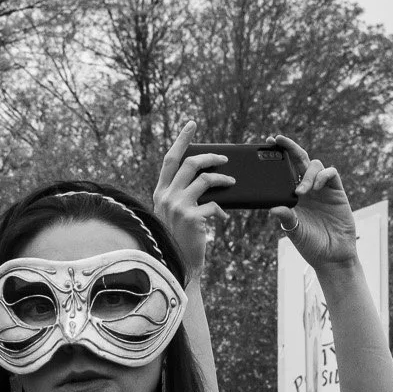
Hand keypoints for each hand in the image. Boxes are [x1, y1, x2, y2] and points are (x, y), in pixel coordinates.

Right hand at [151, 122, 232, 278]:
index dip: (182, 140)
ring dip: (223, 178)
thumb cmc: (178, 240)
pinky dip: (223, 209)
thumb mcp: (176, 214)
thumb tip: (207, 178)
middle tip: (225, 159)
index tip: (191, 125)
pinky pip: (214, 204)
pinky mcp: (192, 217)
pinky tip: (224, 217)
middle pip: (191, 163)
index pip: (170, 159)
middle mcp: (166, 196)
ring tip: (232, 182)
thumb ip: (183, 196)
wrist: (177, 267)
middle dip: (211, 156)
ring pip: (205, 178)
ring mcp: (177, 206)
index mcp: (160, 193)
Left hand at [266, 135, 358, 268]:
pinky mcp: (336, 192)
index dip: (278, 157)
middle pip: (299, 161)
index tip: (267, 143)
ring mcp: (322, 189)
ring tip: (301, 191)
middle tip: (278, 141)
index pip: (284, 171)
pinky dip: (322, 176)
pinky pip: (330, 174)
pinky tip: (316, 187)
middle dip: (290, 148)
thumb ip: (286, 218)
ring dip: (306, 174)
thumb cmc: (310, 245)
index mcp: (292, 196)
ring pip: (314, 165)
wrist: (333, 256)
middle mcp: (306, 189)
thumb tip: (272, 208)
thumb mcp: (294, 232)